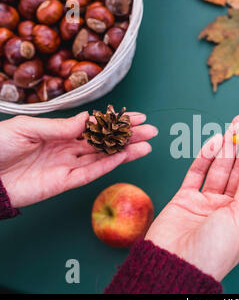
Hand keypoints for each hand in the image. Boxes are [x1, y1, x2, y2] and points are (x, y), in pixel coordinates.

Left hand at [0, 112, 157, 207]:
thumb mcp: (26, 128)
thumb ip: (60, 126)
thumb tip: (88, 120)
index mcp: (58, 131)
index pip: (94, 125)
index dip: (115, 121)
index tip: (135, 117)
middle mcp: (66, 147)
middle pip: (104, 141)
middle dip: (128, 135)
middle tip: (150, 130)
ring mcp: (67, 165)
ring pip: (103, 157)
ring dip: (125, 150)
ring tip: (147, 145)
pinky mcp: (64, 182)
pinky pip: (92, 172)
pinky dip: (110, 165)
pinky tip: (125, 157)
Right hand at [146, 111, 238, 280]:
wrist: (174, 265)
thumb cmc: (213, 252)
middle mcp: (228, 207)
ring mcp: (206, 202)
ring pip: (221, 167)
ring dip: (229, 145)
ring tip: (236, 123)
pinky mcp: (185, 198)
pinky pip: (198, 173)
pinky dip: (206, 156)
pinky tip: (216, 141)